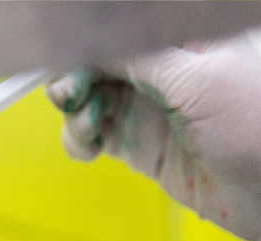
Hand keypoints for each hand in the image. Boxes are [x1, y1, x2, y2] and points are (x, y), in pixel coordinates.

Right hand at [46, 30, 260, 240]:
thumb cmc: (258, 130)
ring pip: (87, 97)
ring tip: (88, 130)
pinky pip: (92, 133)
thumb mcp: (197, 81)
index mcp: (183, 38)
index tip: (63, 57)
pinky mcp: (137, 141)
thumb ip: (139, 58)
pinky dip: (79, 140)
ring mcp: (146, 104)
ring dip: (75, 113)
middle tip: (70, 97)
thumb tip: (90, 39)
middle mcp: (160, 67)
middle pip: (95, 61)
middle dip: (74, 77)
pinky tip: (88, 148)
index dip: (86, 41)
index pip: (119, 29)